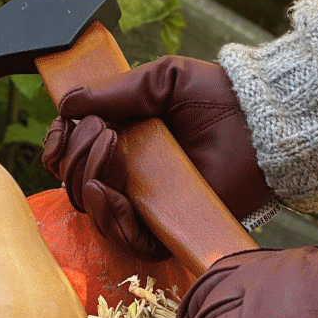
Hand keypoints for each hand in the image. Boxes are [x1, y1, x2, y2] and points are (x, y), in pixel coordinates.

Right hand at [41, 56, 276, 257]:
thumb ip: (115, 91)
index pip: (71, 155)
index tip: (63, 126)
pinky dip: (107, 214)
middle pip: (74, 182)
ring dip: (86, 178)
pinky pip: (124, 237)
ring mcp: (146, 203)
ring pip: (92, 209)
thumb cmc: (216, 97)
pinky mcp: (167, 227)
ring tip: (109, 147)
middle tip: (101, 131)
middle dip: (74, 156)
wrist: (259, 122)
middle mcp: (129, 175)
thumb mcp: (161, 81)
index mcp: (123, 141)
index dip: (58, 144)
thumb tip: (66, 103)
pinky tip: (106, 189)